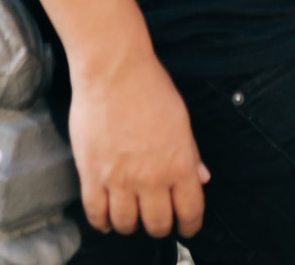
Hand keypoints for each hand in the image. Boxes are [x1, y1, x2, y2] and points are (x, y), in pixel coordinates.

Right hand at [69, 39, 210, 236]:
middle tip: (155, 216)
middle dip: (159, 225)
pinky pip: (96, 215)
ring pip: (126, 225)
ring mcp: (120, 179)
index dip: (189, 225)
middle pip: (157, 225)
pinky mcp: (92, 175)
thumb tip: (201, 178)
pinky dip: (102, 222)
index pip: (190, 212)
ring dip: (130, 223)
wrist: (113, 68)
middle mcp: (152, 177)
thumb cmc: (149, 86)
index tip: (186, 226)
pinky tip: (106, 216)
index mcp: (179, 163)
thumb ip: (191, 154)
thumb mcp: (180, 118)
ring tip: (130, 212)